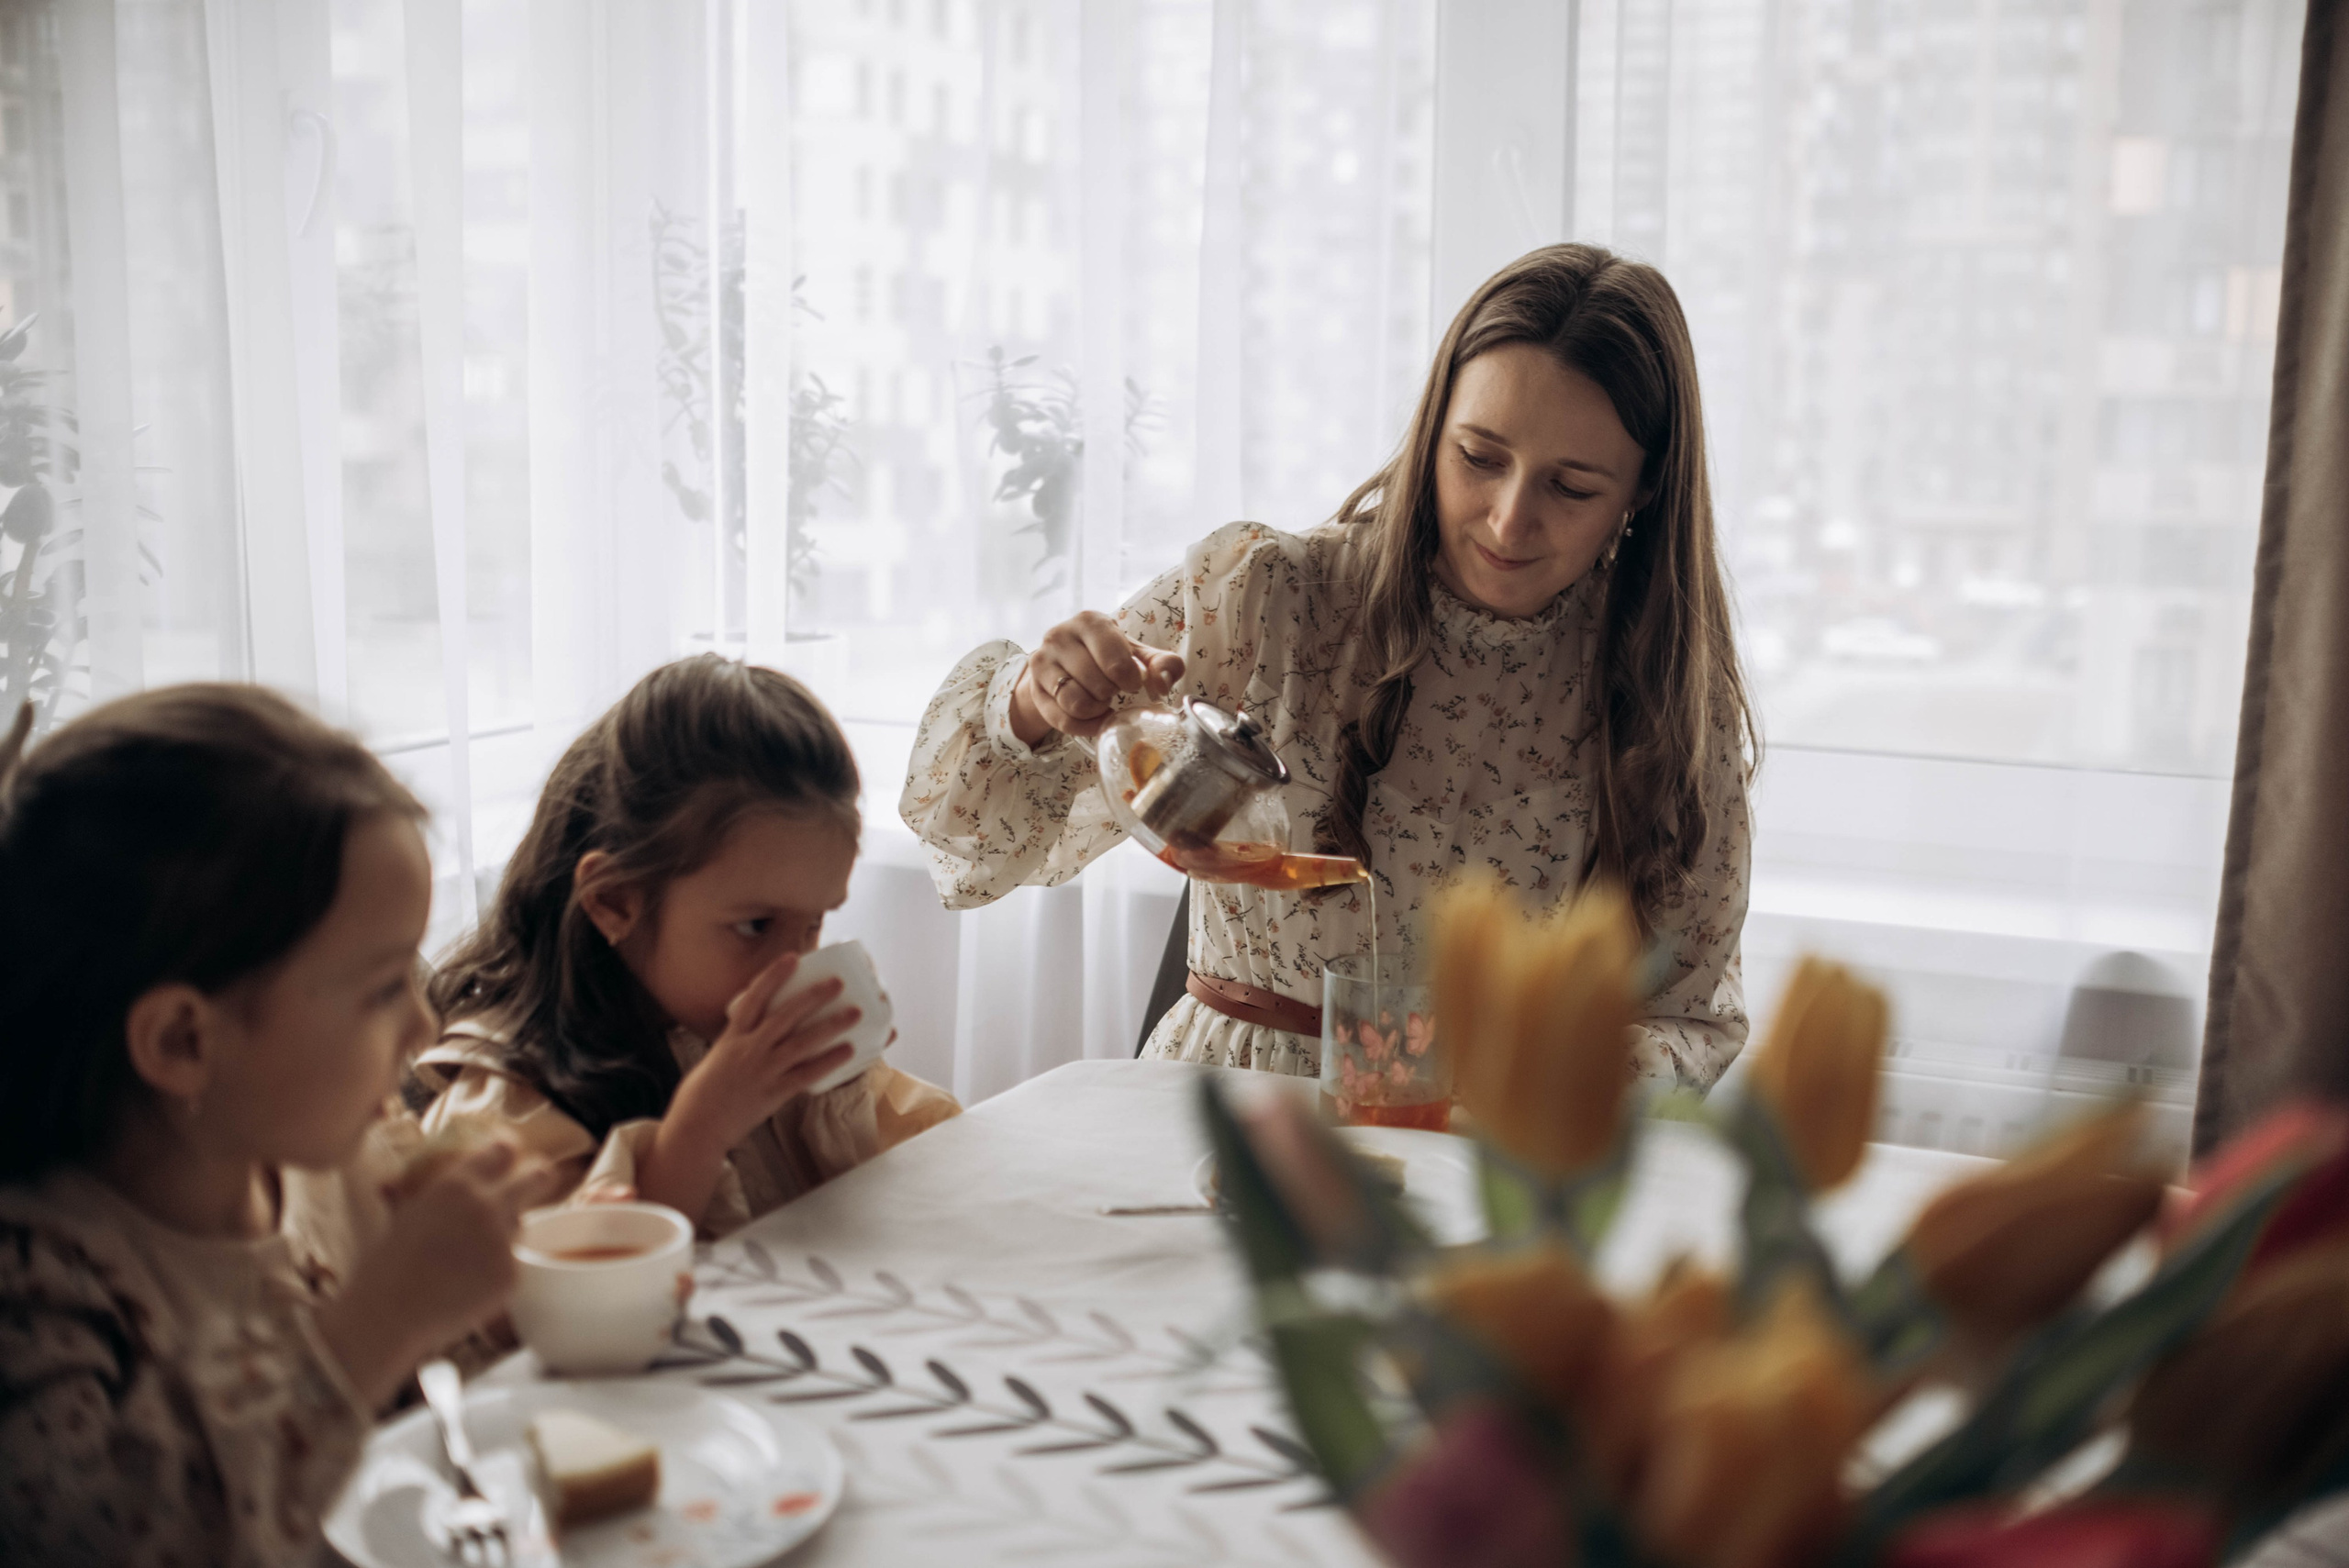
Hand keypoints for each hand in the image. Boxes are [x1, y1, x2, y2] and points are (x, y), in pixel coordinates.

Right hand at [320, 1139, 557, 1405]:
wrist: (387, 1316)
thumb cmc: (385, 1267)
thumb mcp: (405, 1215)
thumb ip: (427, 1195)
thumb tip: (398, 1181)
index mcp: (457, 1184)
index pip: (503, 1150)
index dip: (506, 1153)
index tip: (508, 1157)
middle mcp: (487, 1206)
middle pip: (538, 1176)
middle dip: (538, 1177)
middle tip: (536, 1181)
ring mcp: (503, 1241)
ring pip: (519, 1226)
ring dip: (503, 1234)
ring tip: (462, 1260)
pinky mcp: (511, 1274)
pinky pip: (510, 1266)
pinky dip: (493, 1274)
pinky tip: (462, 1287)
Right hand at [636, 949, 860, 1226]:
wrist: (696, 1127)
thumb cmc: (705, 1093)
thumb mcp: (718, 1056)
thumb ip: (741, 1040)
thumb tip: (763, 1027)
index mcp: (732, 1037)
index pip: (753, 998)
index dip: (773, 976)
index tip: (792, 958)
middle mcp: (748, 1049)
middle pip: (785, 1015)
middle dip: (813, 996)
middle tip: (837, 982)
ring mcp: (763, 1071)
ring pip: (802, 1042)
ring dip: (831, 1025)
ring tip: (855, 1012)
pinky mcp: (774, 1093)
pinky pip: (807, 1074)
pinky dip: (828, 1061)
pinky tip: (848, 1051)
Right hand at [1008, 611, 1184, 745]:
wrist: (1066, 665)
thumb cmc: (1108, 657)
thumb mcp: (1138, 655)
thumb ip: (1164, 664)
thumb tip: (1162, 683)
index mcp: (1090, 621)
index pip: (1116, 663)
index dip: (1131, 681)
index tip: (1132, 683)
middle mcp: (1060, 635)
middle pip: (1098, 685)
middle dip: (1112, 694)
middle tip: (1112, 689)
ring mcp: (1042, 661)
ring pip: (1076, 704)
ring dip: (1097, 710)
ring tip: (1100, 701)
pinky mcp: (1034, 687)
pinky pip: (1063, 720)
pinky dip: (1084, 726)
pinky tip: (1092, 717)